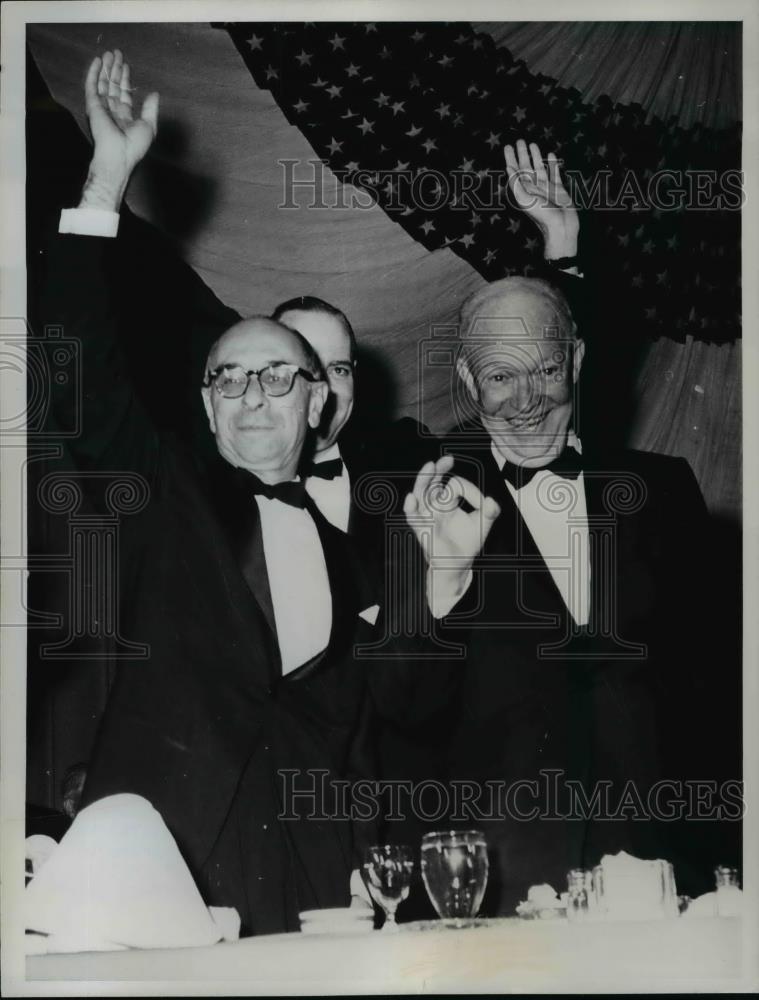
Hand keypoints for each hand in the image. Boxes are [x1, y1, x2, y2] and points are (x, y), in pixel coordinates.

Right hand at [80, 50, 158, 210]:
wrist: (119, 156)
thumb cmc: (135, 146)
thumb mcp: (149, 126)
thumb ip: (151, 109)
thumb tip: (154, 94)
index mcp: (125, 116)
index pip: (124, 93)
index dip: (125, 79)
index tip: (126, 65)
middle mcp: (112, 111)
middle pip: (113, 86)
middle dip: (115, 70)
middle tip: (116, 53)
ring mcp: (102, 108)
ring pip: (103, 83)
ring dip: (106, 68)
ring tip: (109, 53)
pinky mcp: (93, 107)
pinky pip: (92, 86)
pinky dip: (94, 74)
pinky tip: (98, 62)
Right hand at [403, 455, 499, 590]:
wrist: (459, 564)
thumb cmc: (468, 542)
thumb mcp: (482, 525)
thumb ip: (490, 512)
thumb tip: (492, 501)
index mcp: (448, 501)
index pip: (455, 485)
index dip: (470, 490)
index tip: (484, 504)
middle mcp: (435, 505)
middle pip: (432, 482)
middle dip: (439, 469)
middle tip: (448, 459)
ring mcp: (427, 516)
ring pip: (421, 493)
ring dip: (424, 480)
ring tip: (430, 466)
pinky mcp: (423, 530)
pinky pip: (413, 517)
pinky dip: (410, 508)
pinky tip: (412, 498)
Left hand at [504, 138, 578, 259]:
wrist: (561, 228)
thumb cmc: (542, 216)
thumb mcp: (525, 200)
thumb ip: (516, 184)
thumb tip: (508, 168)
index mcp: (524, 189)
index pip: (515, 170)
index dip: (511, 158)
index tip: (508, 147)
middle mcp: (534, 187)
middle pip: (526, 166)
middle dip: (522, 154)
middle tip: (519, 141)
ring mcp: (546, 187)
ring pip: (540, 167)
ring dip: (536, 156)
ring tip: (533, 144)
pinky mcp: (559, 189)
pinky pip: (554, 173)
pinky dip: (553, 164)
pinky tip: (551, 155)